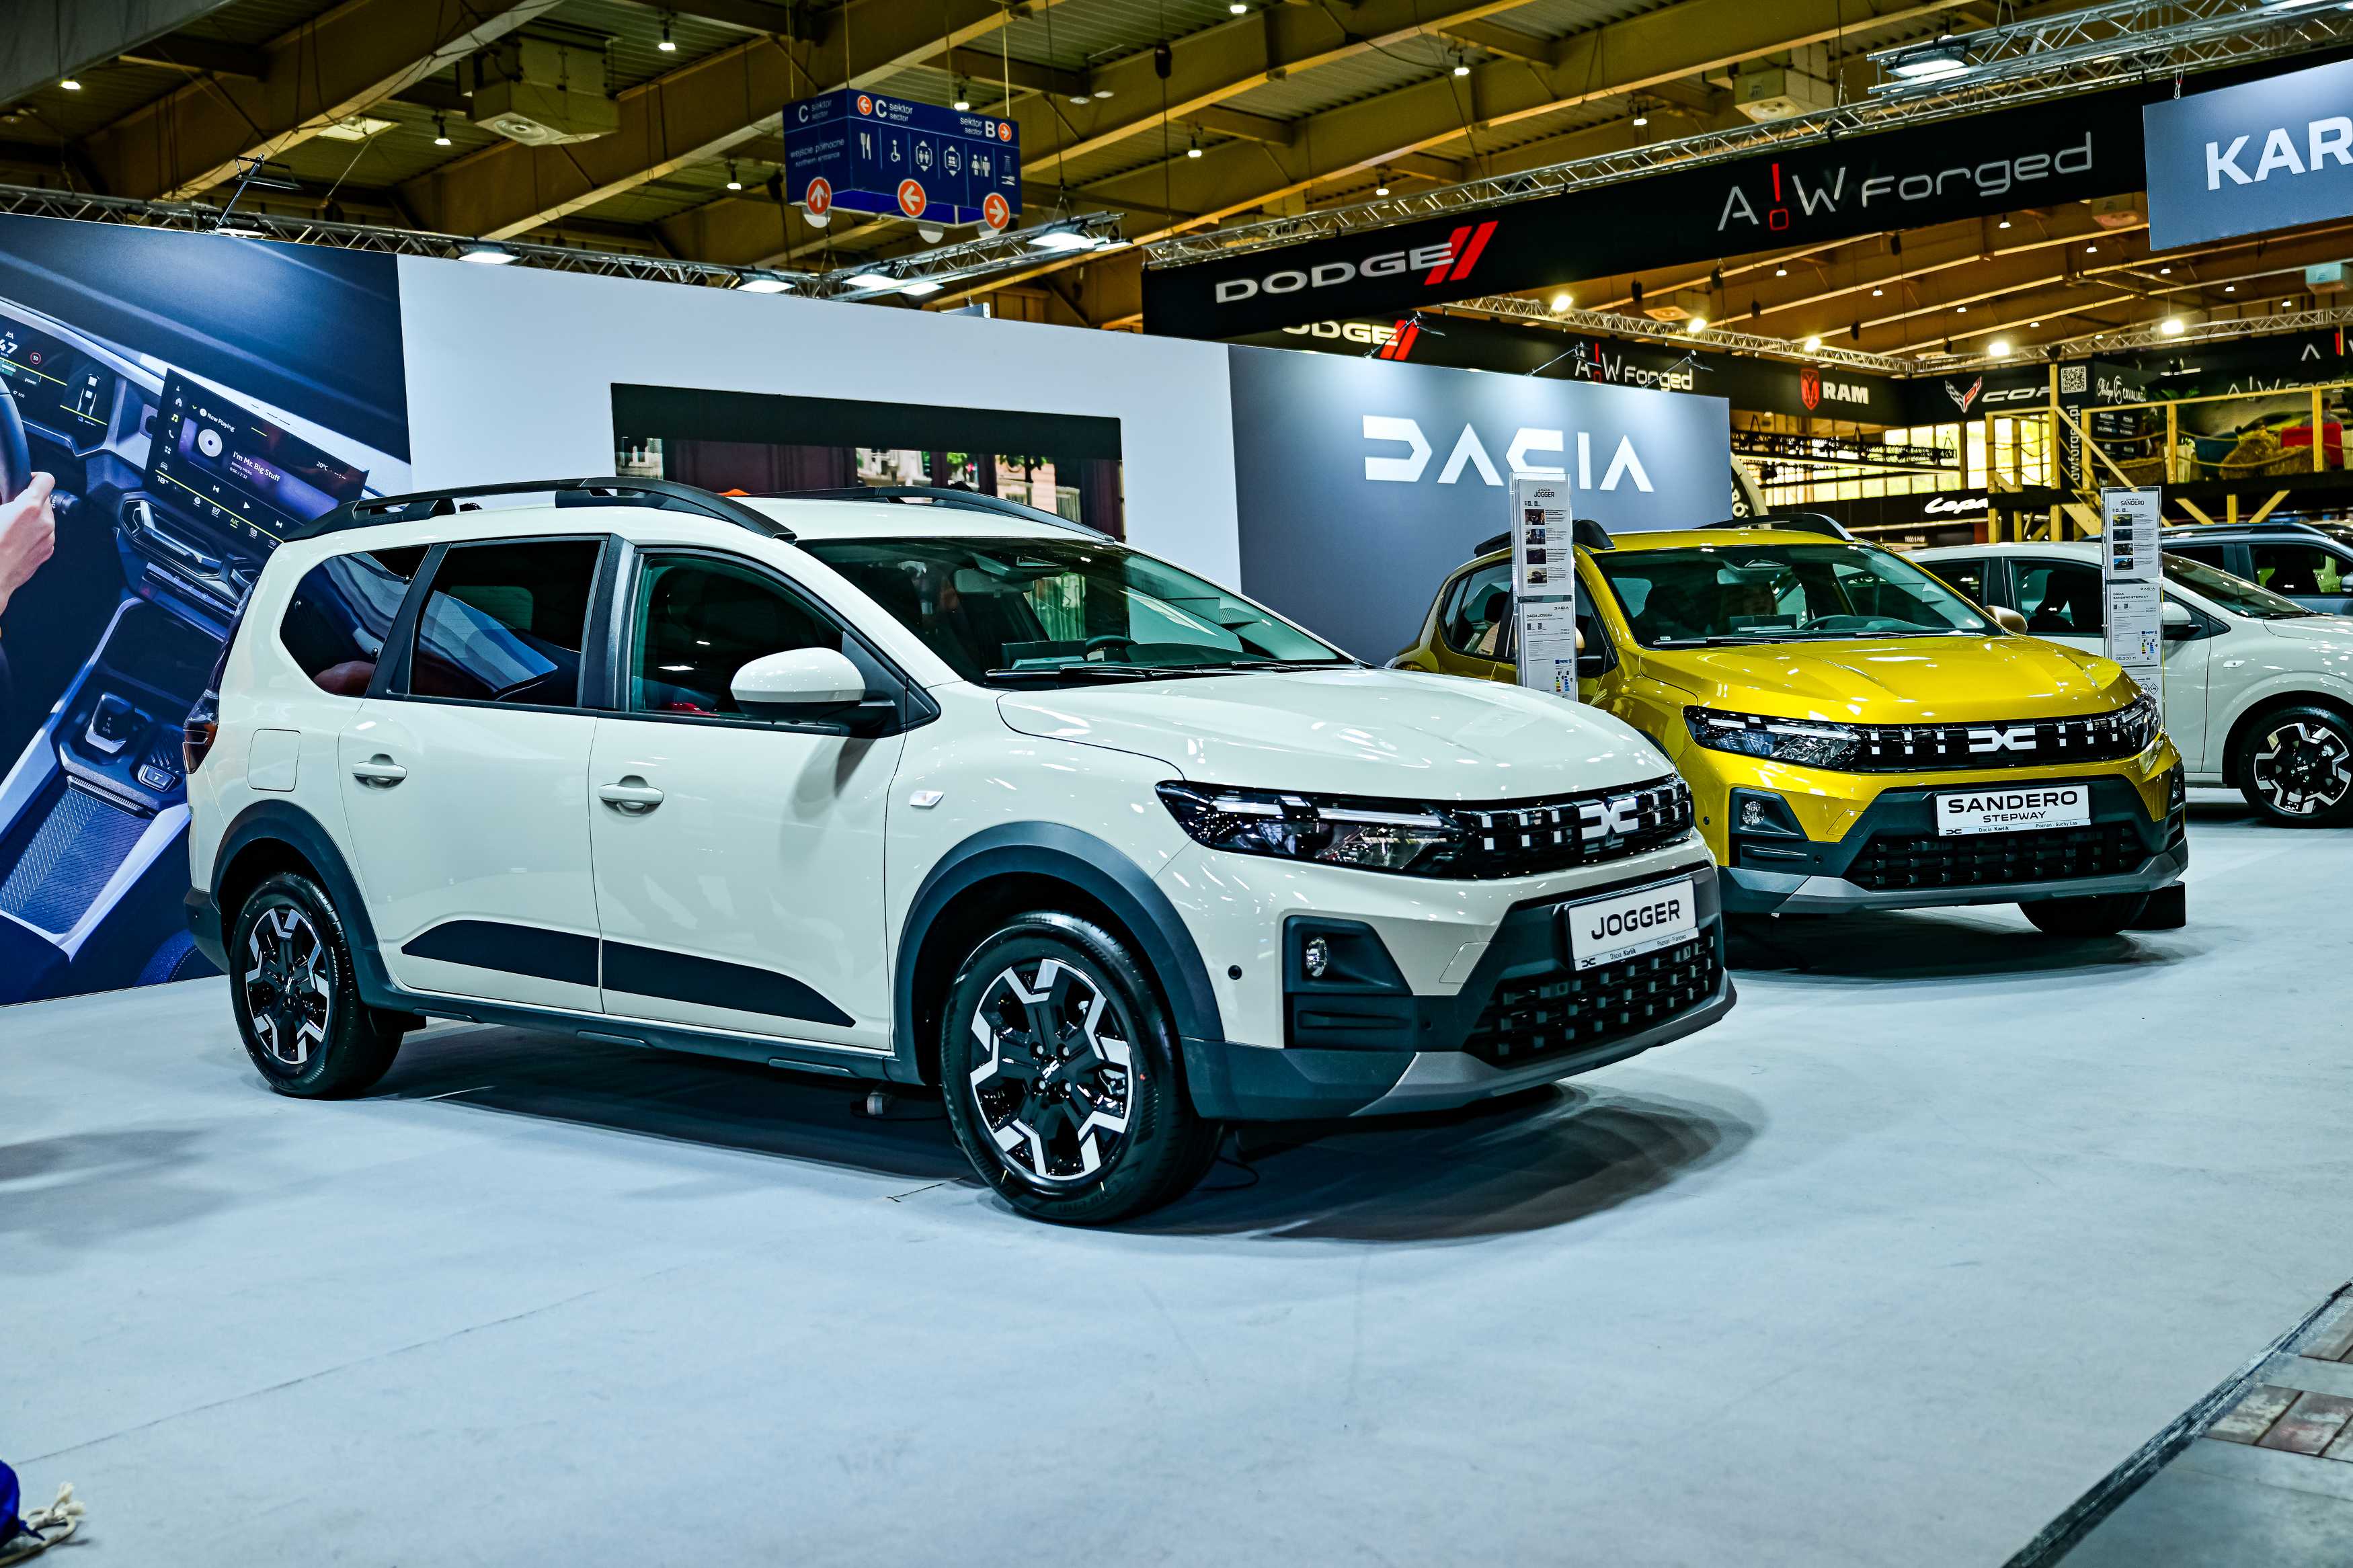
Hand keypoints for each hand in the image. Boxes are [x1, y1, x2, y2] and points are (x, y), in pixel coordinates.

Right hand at [0, 471, 56, 620]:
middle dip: (28, 500)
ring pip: (44, 518)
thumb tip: (4, 496)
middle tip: (9, 507)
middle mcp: (44, 523)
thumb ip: (2, 498)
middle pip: (44, 500)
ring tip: (9, 526)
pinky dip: (32, 533)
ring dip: (31, 518)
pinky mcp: (47, 552)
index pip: (46, 479)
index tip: (25, 480)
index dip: (34, 477)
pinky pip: (43, 535)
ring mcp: (48, 539)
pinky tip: (14, 540)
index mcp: (29, 508)